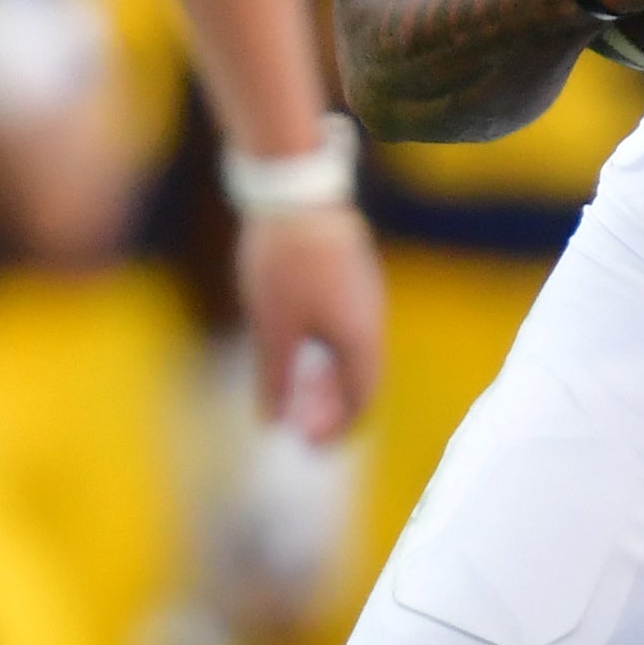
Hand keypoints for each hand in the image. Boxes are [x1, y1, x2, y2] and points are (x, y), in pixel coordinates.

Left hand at [236, 205, 383, 443]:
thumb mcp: (272, 328)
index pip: (360, 400)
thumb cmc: (284, 265)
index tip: (308, 448)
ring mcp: (366, 297)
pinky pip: (350, 331)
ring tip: (296, 393)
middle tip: (299, 430)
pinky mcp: (354, 279)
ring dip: (328, 382)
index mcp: (358, 338)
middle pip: (361, 380)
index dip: (336, 429)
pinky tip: (299, 349)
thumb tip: (273, 423)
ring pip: (355, 354)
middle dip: (331, 409)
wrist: (298, 196)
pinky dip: (328, 355)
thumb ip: (274, 379)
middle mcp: (372, 321)